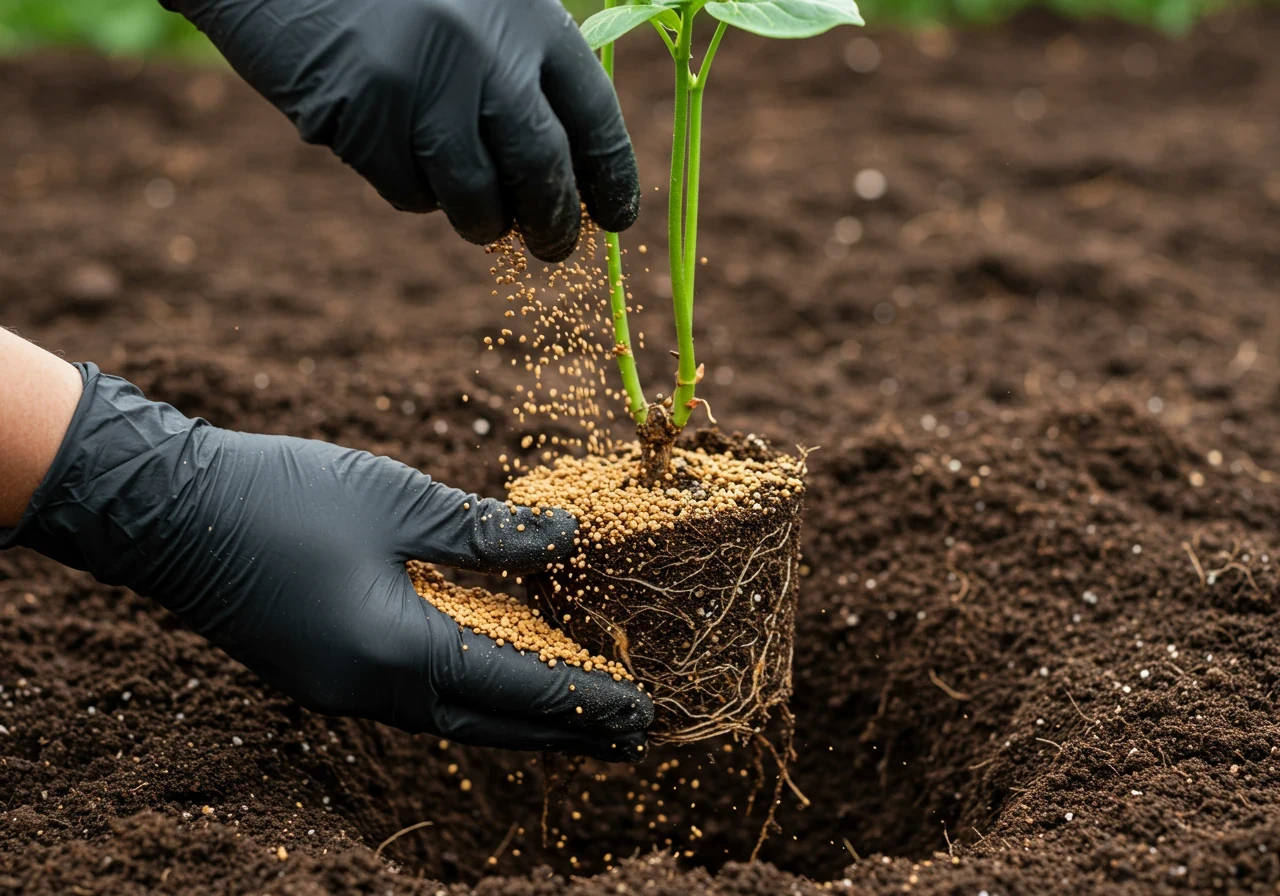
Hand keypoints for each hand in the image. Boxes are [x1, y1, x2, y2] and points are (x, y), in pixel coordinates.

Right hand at [4, 364, 651, 760]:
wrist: (164, 508)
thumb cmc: (283, 494)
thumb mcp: (399, 501)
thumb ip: (487, 530)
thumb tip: (568, 537)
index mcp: (395, 651)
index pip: (514, 687)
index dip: (583, 699)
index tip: (643, 711)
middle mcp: (369, 690)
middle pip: (489, 724)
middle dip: (562, 731)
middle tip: (629, 738)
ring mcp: (339, 689)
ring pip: (450, 717)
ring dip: (515, 717)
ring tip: (574, 715)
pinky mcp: (321, 672)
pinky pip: (413, 698)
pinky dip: (466, 694)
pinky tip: (491, 677)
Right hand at [162, 0, 640, 261]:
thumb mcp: (477, 7)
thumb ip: (522, 69)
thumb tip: (568, 177)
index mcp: (526, 15)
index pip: (594, 114)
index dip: (612, 177)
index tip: (618, 220)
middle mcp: (484, 48)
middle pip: (541, 167)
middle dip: (554, 222)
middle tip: (554, 248)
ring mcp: (422, 84)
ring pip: (474, 195)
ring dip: (482, 221)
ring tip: (480, 218)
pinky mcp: (365, 117)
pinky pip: (407, 191)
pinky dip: (412, 191)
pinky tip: (394, 152)